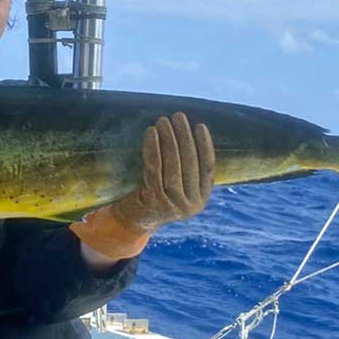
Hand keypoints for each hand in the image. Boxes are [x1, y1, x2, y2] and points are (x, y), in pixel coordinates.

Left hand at [111, 112, 214, 230]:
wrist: (130, 221)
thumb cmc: (152, 195)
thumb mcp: (175, 187)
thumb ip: (185, 169)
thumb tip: (187, 132)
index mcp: (200, 200)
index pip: (208, 168)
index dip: (205, 146)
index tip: (200, 126)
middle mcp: (191, 205)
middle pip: (190, 164)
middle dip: (185, 137)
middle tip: (178, 116)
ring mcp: (173, 205)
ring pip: (173, 165)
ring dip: (169, 139)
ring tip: (164, 121)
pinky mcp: (154, 201)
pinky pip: (154, 168)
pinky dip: (153, 148)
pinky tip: (151, 133)